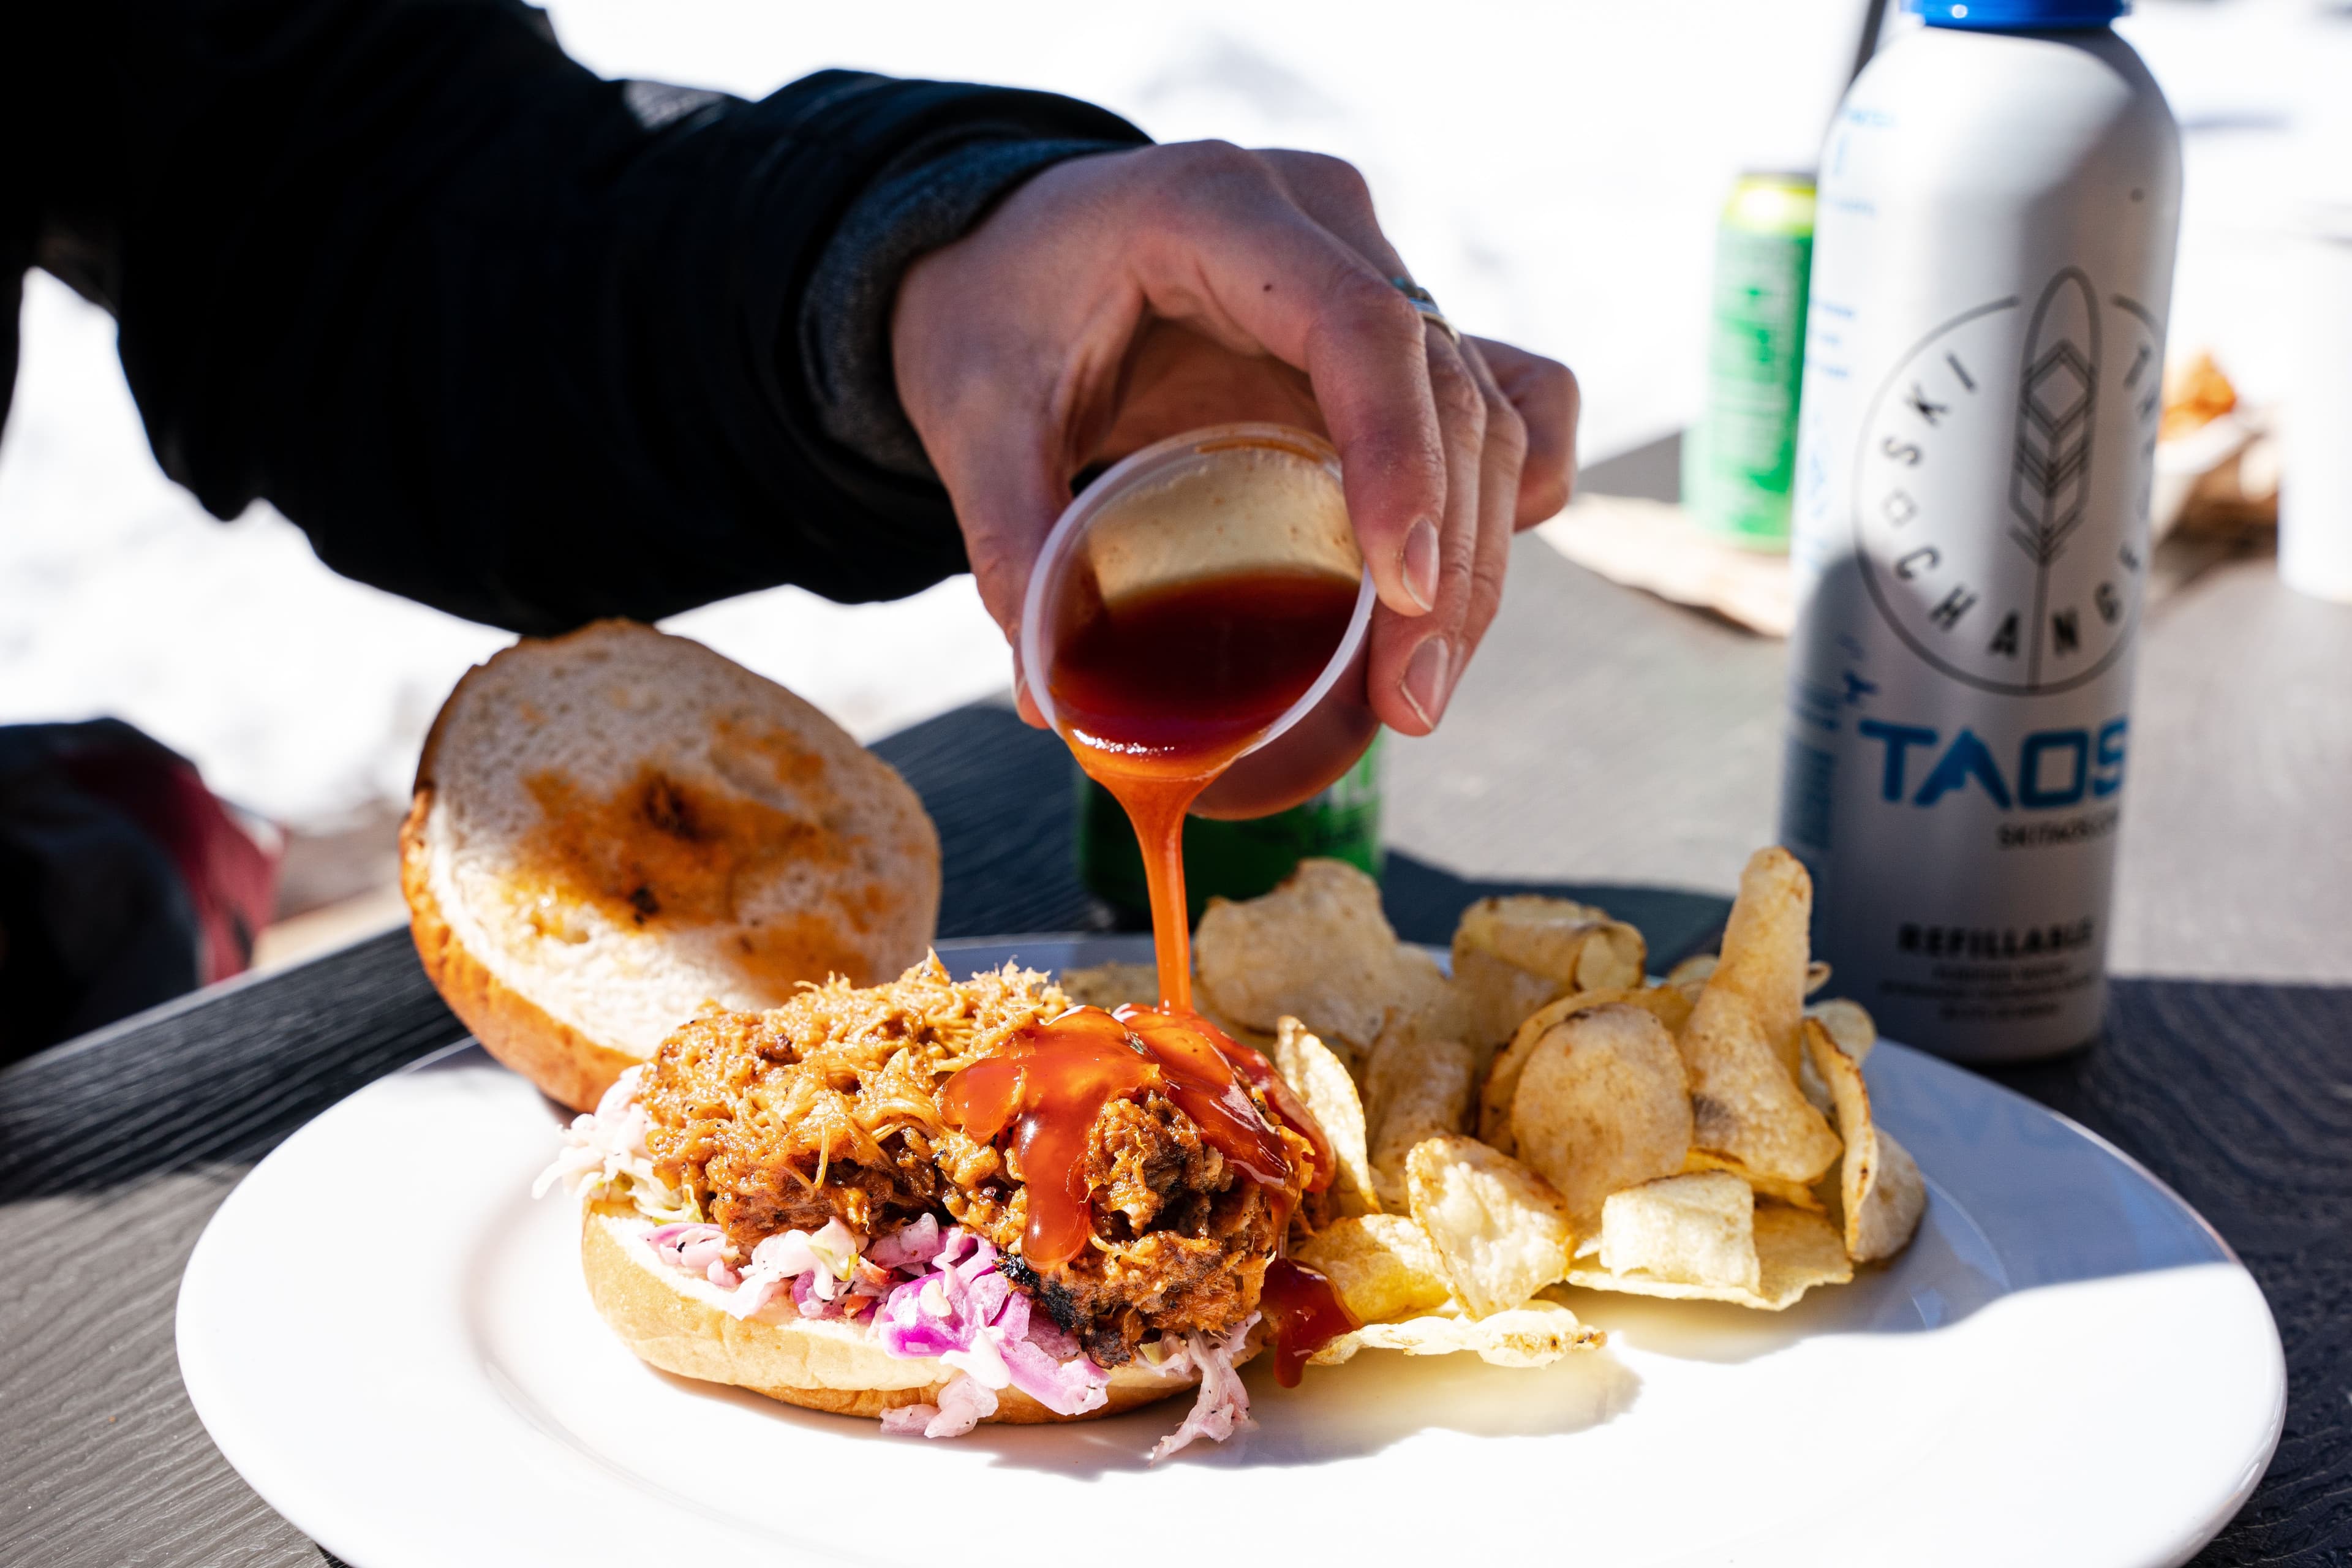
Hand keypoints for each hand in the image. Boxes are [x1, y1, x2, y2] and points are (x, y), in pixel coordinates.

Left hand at [891, 142, 1577, 735]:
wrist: (1006, 248)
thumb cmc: (991, 310)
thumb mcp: (971, 414)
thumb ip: (1011, 540)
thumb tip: (1055, 697)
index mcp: (1218, 211)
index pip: (1359, 325)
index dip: (1399, 458)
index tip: (1402, 593)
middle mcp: (1321, 224)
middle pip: (1443, 386)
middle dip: (1449, 559)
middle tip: (1412, 703)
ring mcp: (1370, 270)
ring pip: (1484, 410)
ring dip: (1477, 558)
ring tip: (1418, 691)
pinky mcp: (1390, 332)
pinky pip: (1500, 396)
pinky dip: (1505, 490)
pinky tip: (1464, 585)